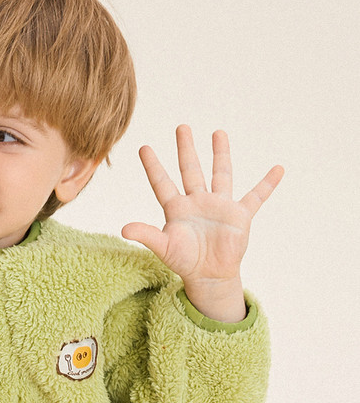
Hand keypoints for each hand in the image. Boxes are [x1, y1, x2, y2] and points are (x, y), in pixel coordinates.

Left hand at [121, 125, 282, 321]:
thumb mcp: (163, 247)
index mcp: (176, 208)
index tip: (144, 148)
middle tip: (181, 127)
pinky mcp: (239, 215)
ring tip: (218, 133)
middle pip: (190, 170)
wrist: (209, 275)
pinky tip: (278, 169)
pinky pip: (256, 196)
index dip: (153, 166)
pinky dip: (267, 184)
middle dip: (186, 149)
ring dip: (220, 154)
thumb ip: (146, 235)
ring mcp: (219, 206)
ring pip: (220, 174)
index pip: (162, 183)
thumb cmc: (184, 261)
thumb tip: (124, 229)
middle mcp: (197, 202)